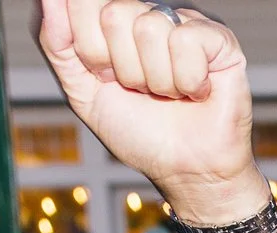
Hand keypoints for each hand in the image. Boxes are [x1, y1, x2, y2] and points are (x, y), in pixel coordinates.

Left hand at [39, 2, 270, 225]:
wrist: (186, 172)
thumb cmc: (139, 134)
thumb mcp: (82, 92)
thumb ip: (58, 44)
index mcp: (116, 24)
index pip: (83, 4)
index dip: (91, 51)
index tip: (109, 79)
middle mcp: (150, 15)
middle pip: (114, 14)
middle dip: (123, 68)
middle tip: (141, 90)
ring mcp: (184, 23)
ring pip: (150, 28)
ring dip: (157, 80)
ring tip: (170, 95)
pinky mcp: (218, 38)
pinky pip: (186, 40)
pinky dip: (188, 80)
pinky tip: (197, 92)